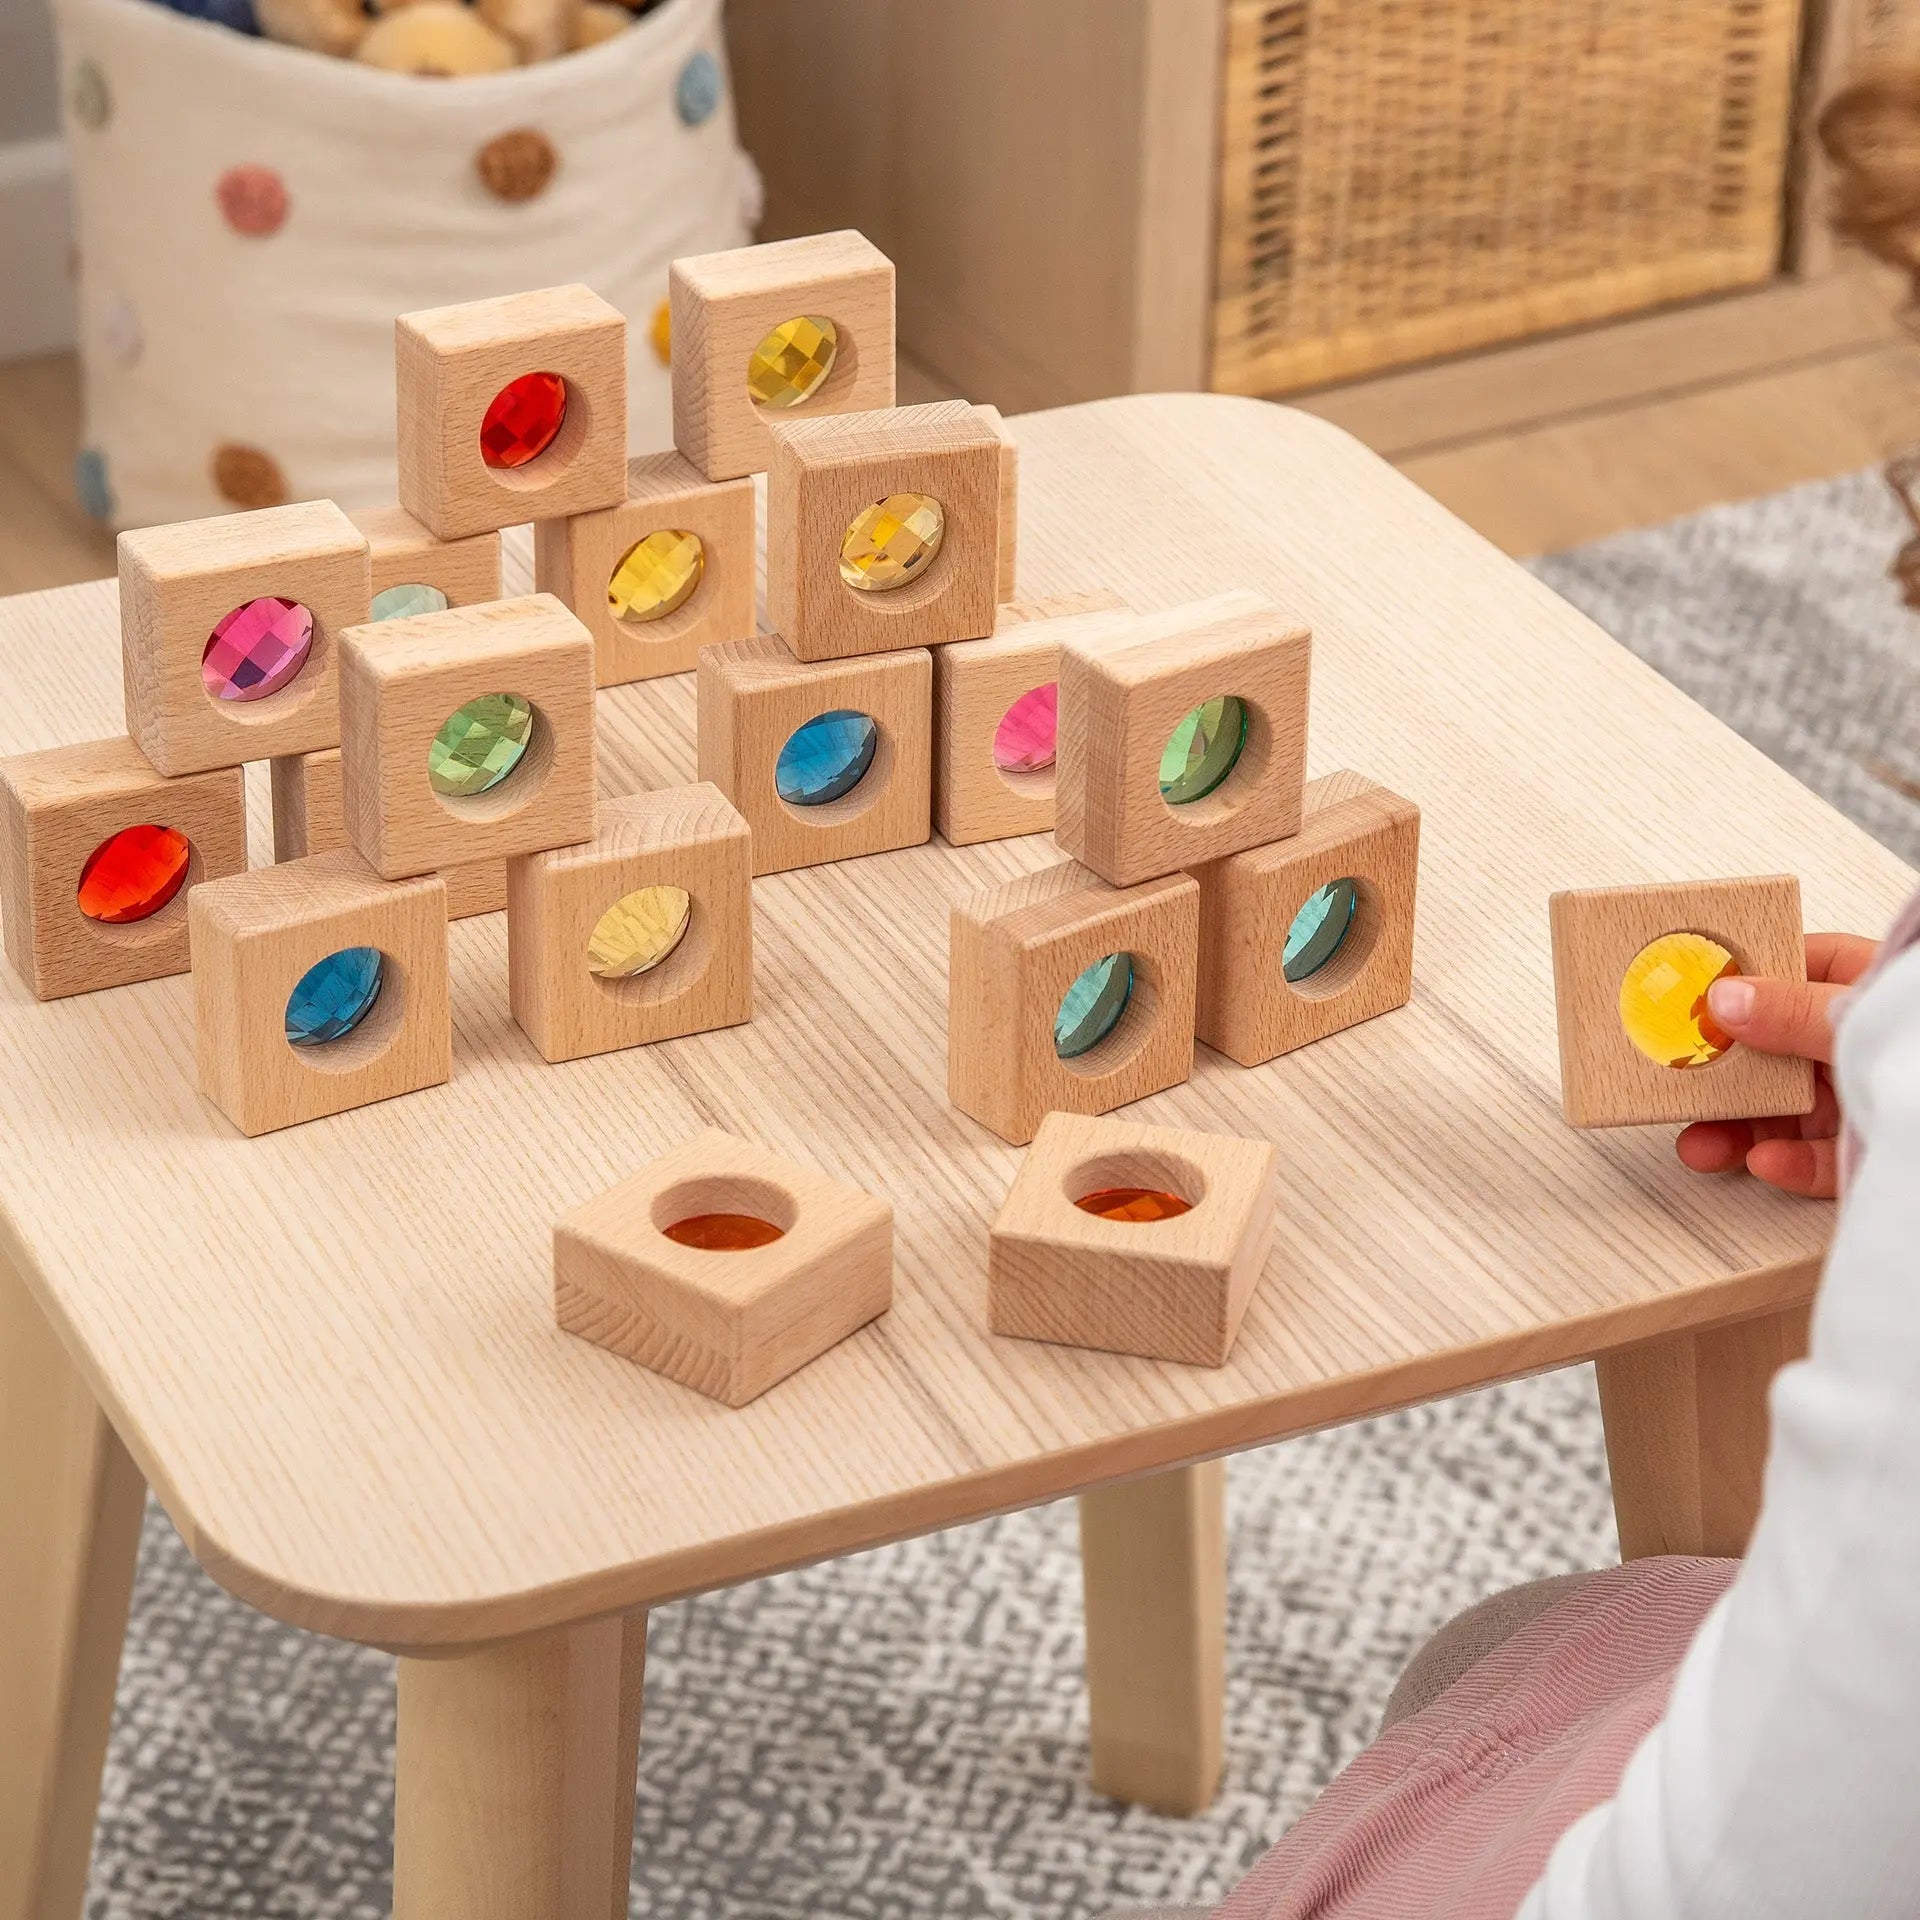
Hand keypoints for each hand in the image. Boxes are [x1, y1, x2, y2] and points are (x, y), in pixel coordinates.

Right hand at [1675, 933, 1879, 1197]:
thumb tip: (1723, 998)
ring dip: (1741, 1128)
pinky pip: (1825, 1153)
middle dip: (1721, 1076)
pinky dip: (1792, 1162)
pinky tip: (1767, 1163)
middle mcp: (1861, 1036)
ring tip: (1703, 1146)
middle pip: (1773, 1050)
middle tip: (1677, 1090)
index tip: (1685, 1007)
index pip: (1783, 971)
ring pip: (1790, 1108)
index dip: (1729, 988)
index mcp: (1861, 983)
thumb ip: (1792, 1013)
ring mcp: (1870, 1090)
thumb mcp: (1859, 1020)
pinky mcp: (1879, 1141)